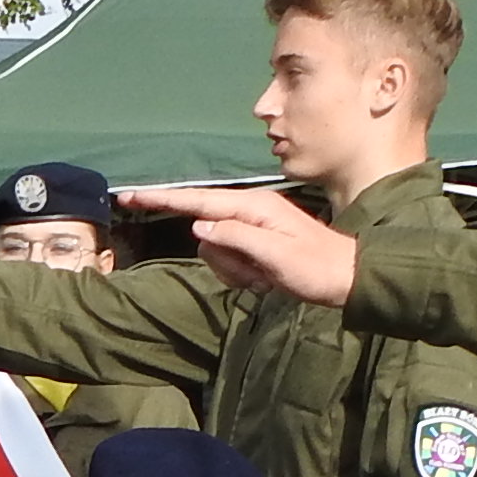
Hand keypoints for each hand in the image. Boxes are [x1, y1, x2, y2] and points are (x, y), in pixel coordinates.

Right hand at [114, 185, 358, 302]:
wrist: (346, 279)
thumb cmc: (316, 267)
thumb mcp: (276, 254)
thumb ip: (234, 237)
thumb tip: (198, 227)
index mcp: (253, 207)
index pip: (195, 201)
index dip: (161, 199)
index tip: (129, 195)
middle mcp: (248, 212)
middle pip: (204, 235)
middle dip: (223, 261)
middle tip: (257, 276)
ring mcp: (250, 230)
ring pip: (215, 252)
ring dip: (236, 272)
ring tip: (266, 279)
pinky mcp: (253, 246)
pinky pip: (228, 263)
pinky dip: (243, 277)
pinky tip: (267, 281)